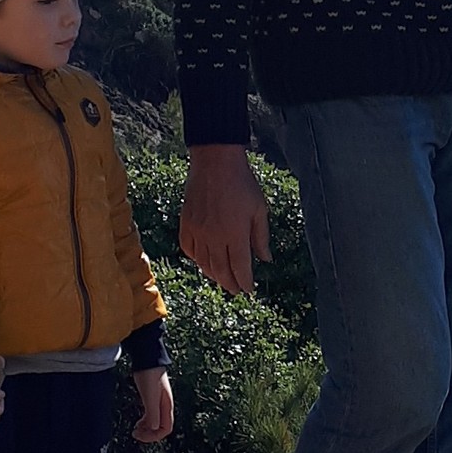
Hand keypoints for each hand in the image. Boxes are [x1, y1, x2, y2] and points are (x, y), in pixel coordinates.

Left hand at [131, 367, 174, 443]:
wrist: (147, 359)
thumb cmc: (149, 376)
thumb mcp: (150, 397)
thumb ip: (153, 413)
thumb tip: (155, 428)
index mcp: (167, 406)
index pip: (165, 429)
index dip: (154, 436)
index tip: (140, 436)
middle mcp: (165, 406)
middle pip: (161, 427)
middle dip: (149, 434)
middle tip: (135, 434)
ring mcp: (159, 402)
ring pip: (155, 422)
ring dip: (147, 428)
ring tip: (135, 430)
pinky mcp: (152, 397)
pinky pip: (151, 415)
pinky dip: (145, 421)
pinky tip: (138, 422)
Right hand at [178, 144, 271, 294]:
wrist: (215, 162)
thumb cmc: (242, 183)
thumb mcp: (259, 209)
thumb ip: (261, 237)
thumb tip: (265, 259)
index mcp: (235, 234)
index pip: (240, 267)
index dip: (245, 281)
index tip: (249, 289)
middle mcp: (214, 236)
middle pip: (221, 270)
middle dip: (229, 283)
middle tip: (236, 290)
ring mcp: (198, 231)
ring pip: (203, 263)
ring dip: (213, 275)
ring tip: (222, 280)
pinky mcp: (186, 223)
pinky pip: (189, 249)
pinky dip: (196, 260)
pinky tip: (204, 261)